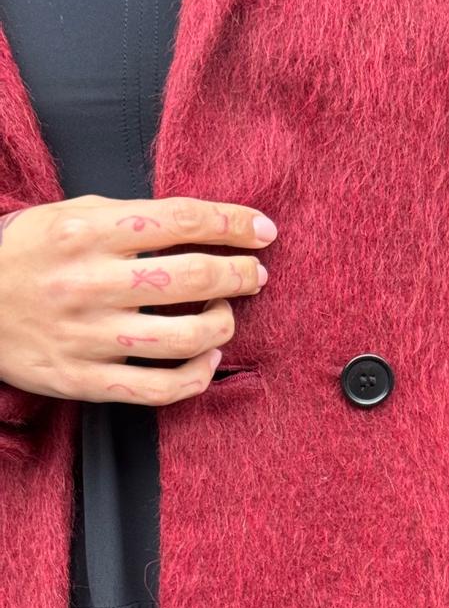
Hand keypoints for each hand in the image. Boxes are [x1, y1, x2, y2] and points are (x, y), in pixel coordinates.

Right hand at [0, 194, 275, 405]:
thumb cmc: (27, 256)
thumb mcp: (68, 218)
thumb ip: (130, 220)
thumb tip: (204, 225)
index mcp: (86, 232)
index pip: (180, 220)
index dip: (233, 223)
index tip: (263, 230)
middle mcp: (90, 283)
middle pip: (192, 277)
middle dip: (239, 274)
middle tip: (254, 274)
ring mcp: (89, 337)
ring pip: (185, 338)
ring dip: (223, 325)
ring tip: (226, 314)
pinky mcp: (86, 380)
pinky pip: (160, 389)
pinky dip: (197, 377)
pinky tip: (208, 360)